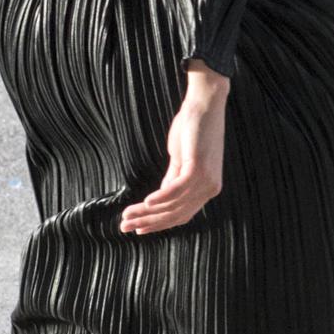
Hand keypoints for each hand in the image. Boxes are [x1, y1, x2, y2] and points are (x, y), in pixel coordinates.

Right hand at [119, 64, 228, 235]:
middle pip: (175, 215)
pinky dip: (160, 197)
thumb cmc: (193, 129)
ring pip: (173, 205)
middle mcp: (209, 189)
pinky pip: (176, 190)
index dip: (158, 224)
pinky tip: (145, 202)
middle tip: (124, 226)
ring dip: (147, 212)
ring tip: (127, 215)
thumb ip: (172, 179)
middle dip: (148, 222)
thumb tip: (158, 200)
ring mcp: (206, 180)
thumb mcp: (180, 160)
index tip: (138, 228)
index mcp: (206, 189)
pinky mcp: (199, 168)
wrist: (205, 105)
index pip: (180, 216)